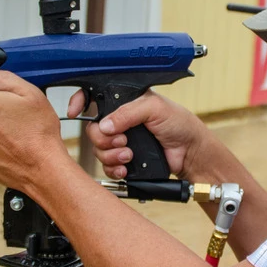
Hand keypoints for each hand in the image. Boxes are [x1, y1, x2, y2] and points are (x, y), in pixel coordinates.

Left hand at [0, 69, 71, 191]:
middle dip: (3, 109)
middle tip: (23, 119)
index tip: (20, 103)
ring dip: (0, 127)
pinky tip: (16, 146)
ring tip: (21, 135)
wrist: (42, 168)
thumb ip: (6, 78)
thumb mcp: (32, 94)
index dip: (8, 93)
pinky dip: (0, 143)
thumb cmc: (40, 133)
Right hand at [67, 90, 211, 179]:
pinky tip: (125, 167)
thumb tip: (105, 125)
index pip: (95, 98)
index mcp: (125, 103)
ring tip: (129, 154)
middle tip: (122, 140)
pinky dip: (114, 168)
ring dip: (110, 155)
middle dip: (104, 139)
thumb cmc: (179, 124)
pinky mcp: (125, 160)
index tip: (75, 111)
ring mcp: (122, 142)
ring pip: (99, 150)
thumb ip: (128, 112)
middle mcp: (121, 121)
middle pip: (94, 130)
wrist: (190, 152)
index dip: (81, 103)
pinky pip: (107, 166)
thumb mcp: (154, 108)